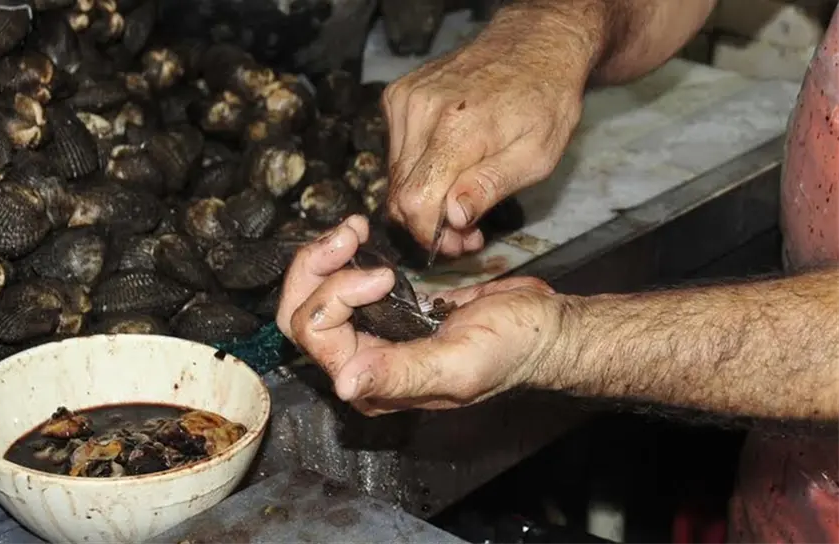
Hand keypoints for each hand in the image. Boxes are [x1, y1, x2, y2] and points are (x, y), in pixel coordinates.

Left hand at [276, 214, 565, 415]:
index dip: (337, 296)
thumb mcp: (460, 363)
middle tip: (350, 233)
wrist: (545, 327)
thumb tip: (347, 385)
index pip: (317, 336)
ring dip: (326, 256)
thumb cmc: (514, 349)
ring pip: (315, 295)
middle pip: (302, 314)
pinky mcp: (385, 308)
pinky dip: (342, 254)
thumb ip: (403, 374)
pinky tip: (362, 235)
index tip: (385, 275)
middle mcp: (365, 363)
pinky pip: (340, 282)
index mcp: (375, 385)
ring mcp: (372, 334)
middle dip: (316, 268)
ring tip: (355, 229)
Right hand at [382, 7, 589, 255]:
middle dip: (429, 222)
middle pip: (400, 194)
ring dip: (423, 198)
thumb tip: (453, 217)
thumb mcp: (536, 156)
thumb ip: (490, 187)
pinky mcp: (400, 96)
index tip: (454, 243)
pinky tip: (448, 170)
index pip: (415, 201)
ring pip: (395, 176)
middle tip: (465, 230)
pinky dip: (418, 170)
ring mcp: (406, 100)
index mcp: (458, 128)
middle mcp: (422, 111)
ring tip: (461, 199)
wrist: (536, 45)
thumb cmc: (546, 99)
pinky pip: (395, 152)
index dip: (430, 234)